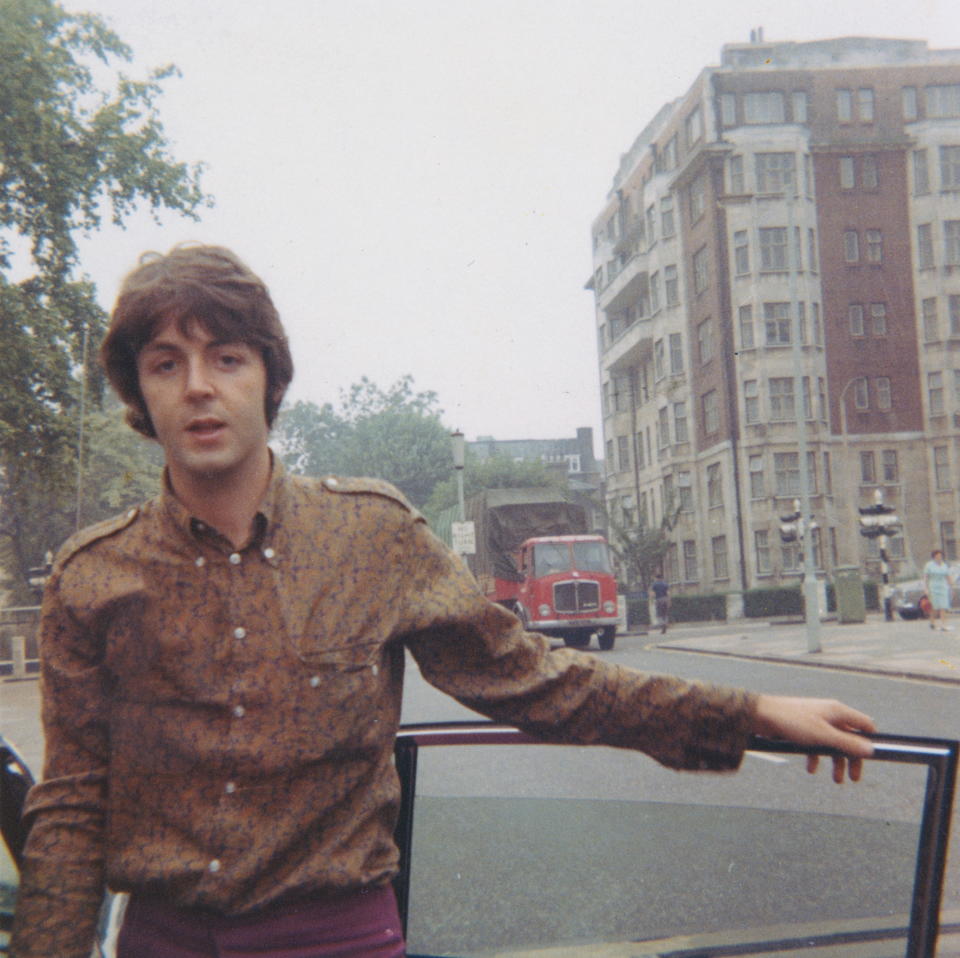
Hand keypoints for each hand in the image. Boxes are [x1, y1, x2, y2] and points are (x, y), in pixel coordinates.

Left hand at [752, 694, 875, 783]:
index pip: (864, 724)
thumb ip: (847, 743)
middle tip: (853, 778)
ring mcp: (816, 722)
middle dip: (851, 759)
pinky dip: (816, 757)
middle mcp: (829, 715)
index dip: (871, 741)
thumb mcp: (823, 735)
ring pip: (832, 744)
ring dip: (835, 762)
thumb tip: (871, 750)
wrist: (760, 716)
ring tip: (836, 780)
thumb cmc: (792, 721)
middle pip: (849, 738)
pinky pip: (816, 745)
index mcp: (838, 711)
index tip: (872, 759)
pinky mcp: (803, 729)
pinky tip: (811, 768)